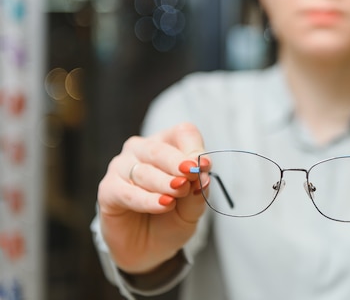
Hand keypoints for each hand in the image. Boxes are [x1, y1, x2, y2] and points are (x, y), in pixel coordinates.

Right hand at [97, 123, 209, 273]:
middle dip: (178, 163)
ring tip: (177, 196)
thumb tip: (203, 177)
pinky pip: (127, 192)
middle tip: (190, 176)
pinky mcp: (108, 189)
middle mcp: (142, 151)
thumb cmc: (171, 220)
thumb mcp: (192, 210)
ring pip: (144, 170)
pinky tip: (163, 204)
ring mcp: (121, 168)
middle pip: (160, 149)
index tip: (205, 165)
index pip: (182, 134)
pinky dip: (147, 199)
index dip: (195, 148)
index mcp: (168, 146)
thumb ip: (197, 193)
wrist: (149, 250)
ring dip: (164, 183)